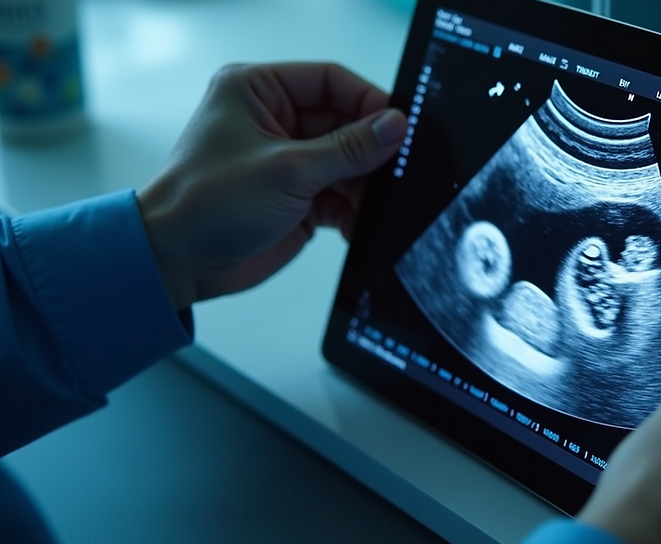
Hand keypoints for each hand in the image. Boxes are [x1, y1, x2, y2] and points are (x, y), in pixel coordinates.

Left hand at [137, 63, 406, 309]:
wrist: (179, 263)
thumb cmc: (204, 204)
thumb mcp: (287, 169)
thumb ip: (348, 148)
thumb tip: (394, 126)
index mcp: (258, 90)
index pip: (330, 81)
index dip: (368, 100)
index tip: (399, 124)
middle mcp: (274, 120)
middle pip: (346, 123)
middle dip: (371, 150)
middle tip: (396, 169)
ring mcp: (289, 160)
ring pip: (349, 162)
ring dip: (366, 185)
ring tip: (378, 203)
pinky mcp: (299, 197)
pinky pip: (342, 195)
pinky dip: (355, 210)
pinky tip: (361, 224)